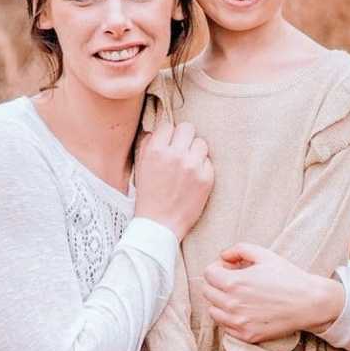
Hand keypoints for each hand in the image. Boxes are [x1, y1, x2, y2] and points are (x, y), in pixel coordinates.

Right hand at [134, 119, 212, 240]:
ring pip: (201, 143)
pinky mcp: (206, 178)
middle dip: (184, 139)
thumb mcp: (141, 167)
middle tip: (181, 152)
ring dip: (195, 152)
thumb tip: (157, 130)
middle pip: (188, 129)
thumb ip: (148, 145)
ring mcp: (192, 166)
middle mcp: (175, 155)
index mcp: (155, 150)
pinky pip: (208, 161)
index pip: (168, 126)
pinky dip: (202, 168)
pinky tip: (193, 179)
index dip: (169, 136)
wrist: (159, 224)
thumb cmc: (149, 196)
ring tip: (188, 165)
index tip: (169, 145)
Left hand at [203, 243, 344, 342]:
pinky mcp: (246, 336)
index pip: (208, 273)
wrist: (309, 303)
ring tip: (239, 296)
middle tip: (235, 281)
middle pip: (207, 292)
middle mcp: (232, 304)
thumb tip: (222, 256)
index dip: (218, 267)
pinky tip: (246, 310)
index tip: (230, 268)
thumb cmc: (287, 276)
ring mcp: (238, 322)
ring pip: (213, 310)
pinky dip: (230, 318)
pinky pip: (225, 326)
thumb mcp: (264, 254)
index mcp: (234, 282)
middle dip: (217, 283)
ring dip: (221, 301)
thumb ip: (238, 249)